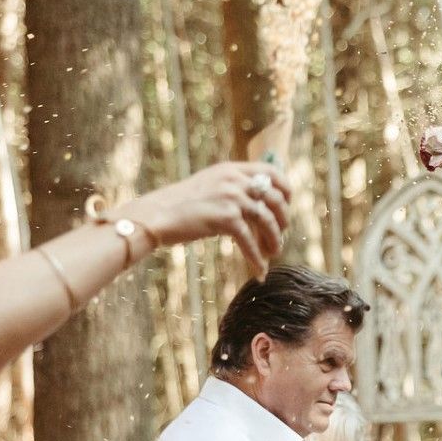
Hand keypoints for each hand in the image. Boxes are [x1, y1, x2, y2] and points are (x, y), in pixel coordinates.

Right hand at [118, 162, 292, 270]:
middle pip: (276, 199)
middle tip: (280, 234)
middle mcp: (234, 179)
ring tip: (274, 253)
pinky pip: (251, 240)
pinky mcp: (225, 217)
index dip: (286, 190)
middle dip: (283, 220)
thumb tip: (261, 204)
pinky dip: (257, 258)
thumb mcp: (209, 185)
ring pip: (267, 220)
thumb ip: (233, 187)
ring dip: (274, 240)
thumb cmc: (179, 205)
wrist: (155, 215)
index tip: (287, 205)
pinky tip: (260, 271)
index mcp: (231, 169)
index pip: (273, 172)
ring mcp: (230, 197)